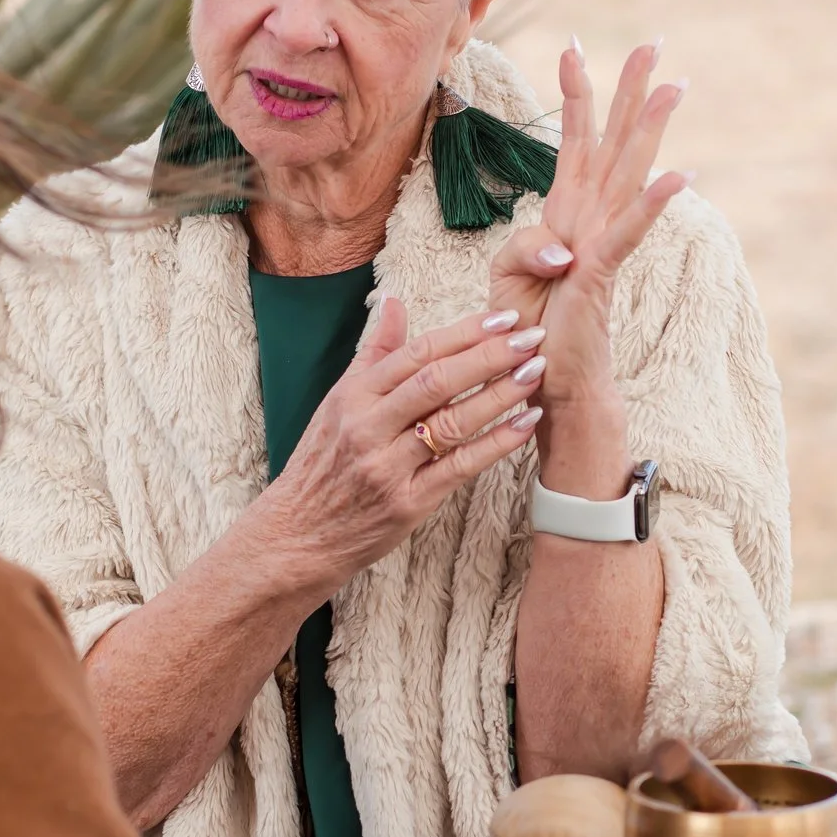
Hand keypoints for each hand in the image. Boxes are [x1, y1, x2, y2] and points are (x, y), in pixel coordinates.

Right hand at [249, 298, 546, 593]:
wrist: (299, 535)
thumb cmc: (322, 463)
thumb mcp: (337, 402)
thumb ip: (373, 353)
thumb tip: (394, 301)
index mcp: (354, 395)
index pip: (417, 352)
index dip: (464, 332)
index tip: (504, 316)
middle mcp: (369, 426)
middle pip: (438, 381)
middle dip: (490, 355)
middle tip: (533, 337)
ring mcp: (388, 466)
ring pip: (452, 422)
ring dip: (499, 394)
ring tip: (537, 373)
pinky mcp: (408, 503)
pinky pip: (460, 467)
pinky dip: (497, 443)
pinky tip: (526, 423)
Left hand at [486, 40, 688, 419]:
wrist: (543, 382)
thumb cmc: (527, 330)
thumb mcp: (507, 274)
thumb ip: (525, 247)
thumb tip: (562, 247)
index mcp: (567, 213)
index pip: (574, 143)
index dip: (576, 94)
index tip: (573, 45)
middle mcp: (592, 220)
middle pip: (615, 142)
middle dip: (631, 91)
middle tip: (653, 43)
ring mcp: (602, 243)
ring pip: (630, 173)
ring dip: (651, 128)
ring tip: (674, 85)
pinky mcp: (602, 273)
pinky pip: (629, 232)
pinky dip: (652, 204)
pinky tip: (680, 175)